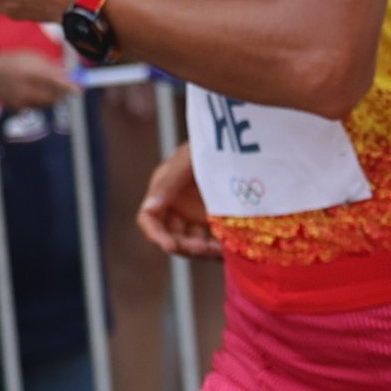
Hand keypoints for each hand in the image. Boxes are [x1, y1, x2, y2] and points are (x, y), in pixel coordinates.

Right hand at [0, 54, 78, 111]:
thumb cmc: (13, 61)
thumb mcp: (32, 57)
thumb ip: (51, 66)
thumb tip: (69, 74)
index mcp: (28, 71)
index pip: (52, 80)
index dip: (67, 86)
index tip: (79, 90)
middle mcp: (24, 88)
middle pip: (53, 96)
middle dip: (64, 92)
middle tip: (70, 87)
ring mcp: (20, 100)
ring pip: (48, 103)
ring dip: (55, 96)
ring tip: (50, 86)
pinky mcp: (18, 108)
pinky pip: (38, 106)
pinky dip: (44, 100)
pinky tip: (37, 91)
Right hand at [138, 144, 221, 258]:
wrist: (241, 140)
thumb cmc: (212, 142)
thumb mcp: (190, 158)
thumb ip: (170, 181)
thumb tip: (149, 208)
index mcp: (163, 190)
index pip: (149, 219)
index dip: (156, 236)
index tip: (172, 246)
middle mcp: (176, 206)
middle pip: (172, 236)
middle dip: (186, 247)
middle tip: (206, 248)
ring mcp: (196, 213)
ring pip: (192, 242)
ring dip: (203, 251)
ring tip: (222, 250)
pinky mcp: (216, 219)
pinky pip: (213, 240)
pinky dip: (219, 248)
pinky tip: (232, 249)